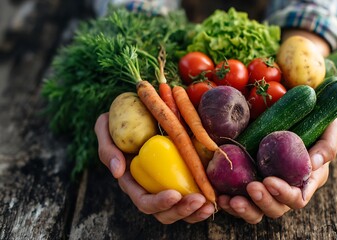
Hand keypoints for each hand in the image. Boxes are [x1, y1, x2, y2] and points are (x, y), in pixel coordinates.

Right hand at [94, 113, 214, 223]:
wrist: (139, 109)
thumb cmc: (120, 120)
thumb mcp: (105, 128)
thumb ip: (108, 148)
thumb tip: (119, 171)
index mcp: (133, 183)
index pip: (145, 202)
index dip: (159, 203)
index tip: (174, 195)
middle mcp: (151, 189)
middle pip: (166, 213)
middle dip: (183, 210)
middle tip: (199, 200)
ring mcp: (168, 184)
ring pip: (182, 210)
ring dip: (197, 211)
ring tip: (211, 204)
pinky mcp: (184, 176)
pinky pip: (195, 193)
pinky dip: (206, 197)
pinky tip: (217, 195)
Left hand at [218, 118, 336, 223]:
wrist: (290, 114)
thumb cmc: (314, 121)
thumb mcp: (328, 127)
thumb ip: (327, 144)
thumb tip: (313, 164)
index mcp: (307, 181)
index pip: (298, 198)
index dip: (284, 194)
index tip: (269, 180)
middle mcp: (286, 189)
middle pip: (277, 208)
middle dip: (264, 201)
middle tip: (251, 187)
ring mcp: (267, 189)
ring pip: (257, 211)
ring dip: (245, 208)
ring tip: (232, 200)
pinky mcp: (248, 185)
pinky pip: (240, 201)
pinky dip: (230, 203)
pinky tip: (221, 197)